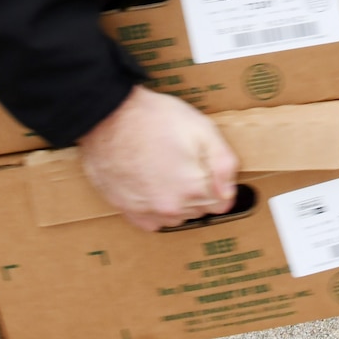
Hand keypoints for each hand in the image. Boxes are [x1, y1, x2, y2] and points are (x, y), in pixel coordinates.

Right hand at [79, 86, 238, 231]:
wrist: (109, 118)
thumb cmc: (155, 119)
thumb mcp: (202, 130)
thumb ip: (223, 164)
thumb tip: (230, 193)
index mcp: (193, 190)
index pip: (222, 202)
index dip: (218, 181)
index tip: (207, 164)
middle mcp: (170, 209)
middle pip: (199, 208)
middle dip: (199, 188)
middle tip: (186, 160)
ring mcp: (146, 212)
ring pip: (177, 215)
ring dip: (178, 200)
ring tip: (167, 168)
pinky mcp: (127, 211)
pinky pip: (152, 219)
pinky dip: (156, 207)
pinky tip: (152, 183)